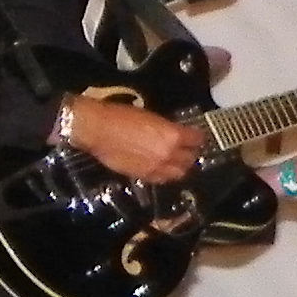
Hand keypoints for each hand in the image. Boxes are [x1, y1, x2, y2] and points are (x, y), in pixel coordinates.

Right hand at [64, 94, 203, 184]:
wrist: (98, 129)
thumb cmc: (121, 116)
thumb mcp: (151, 116)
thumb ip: (168, 129)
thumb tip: (176, 134)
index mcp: (173, 136)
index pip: (197, 139)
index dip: (199, 138)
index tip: (198, 137)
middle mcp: (168, 154)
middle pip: (190, 159)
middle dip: (192, 154)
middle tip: (190, 150)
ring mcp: (156, 167)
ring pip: (178, 173)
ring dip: (180, 167)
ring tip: (178, 162)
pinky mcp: (143, 175)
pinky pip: (161, 179)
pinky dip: (165, 175)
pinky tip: (163, 170)